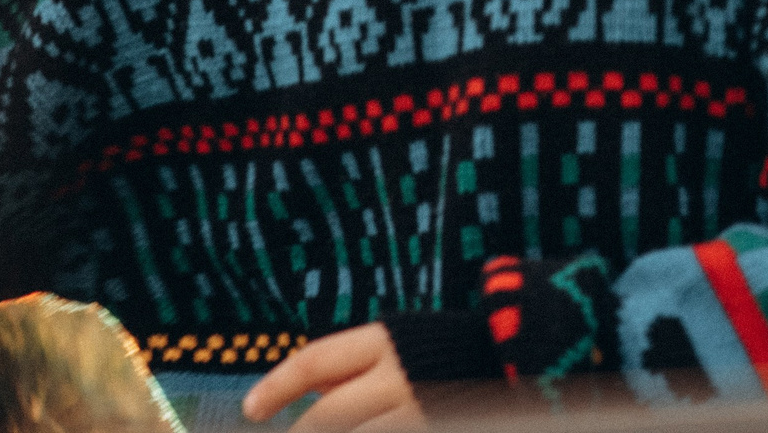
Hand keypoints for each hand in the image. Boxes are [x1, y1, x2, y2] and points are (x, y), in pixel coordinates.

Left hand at [242, 323, 424, 431]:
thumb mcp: (397, 344)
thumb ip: (351, 365)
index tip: (250, 410)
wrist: (517, 367)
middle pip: (326, 414)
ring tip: (315, 431)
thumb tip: (308, 389)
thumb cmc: (442, 355)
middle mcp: (398, 379)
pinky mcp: (434, 426)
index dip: (277, 387)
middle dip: (299, 432)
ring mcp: (417, 412)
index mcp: (384, 343)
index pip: (315, 362)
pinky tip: (354, 431)